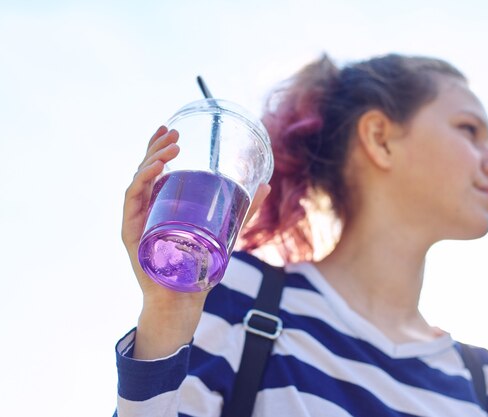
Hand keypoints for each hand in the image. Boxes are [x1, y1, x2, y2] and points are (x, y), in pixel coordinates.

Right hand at [121, 126, 270, 357]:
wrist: (182, 302)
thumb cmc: (199, 268)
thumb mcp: (226, 232)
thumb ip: (244, 211)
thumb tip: (266, 186)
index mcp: (162, 205)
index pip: (156, 170)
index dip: (159, 147)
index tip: (171, 128)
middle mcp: (146, 209)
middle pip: (145, 170)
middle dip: (156, 147)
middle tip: (173, 133)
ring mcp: (137, 220)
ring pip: (138, 181)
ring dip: (151, 160)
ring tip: (170, 148)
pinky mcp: (132, 234)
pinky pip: (132, 201)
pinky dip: (141, 182)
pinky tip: (155, 169)